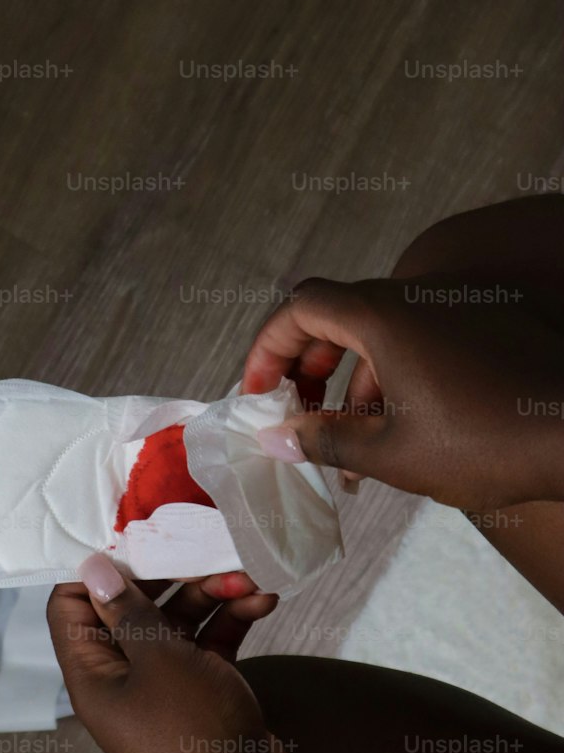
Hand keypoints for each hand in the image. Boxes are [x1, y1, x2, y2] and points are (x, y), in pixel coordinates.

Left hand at [46, 559, 293, 752]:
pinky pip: (211, 642)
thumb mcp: (158, 660)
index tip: (129, 535)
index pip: (70, 607)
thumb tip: (91, 567)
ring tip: (247, 574)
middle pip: (132, 608)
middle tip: (201, 545)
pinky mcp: (206, 689)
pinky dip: (233, 619)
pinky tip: (264, 600)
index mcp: (93, 674)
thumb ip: (128, 611)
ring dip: (211, 593)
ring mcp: (167, 685)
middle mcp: (124, 677)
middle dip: (169, 575)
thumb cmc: (192, 732)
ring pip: (178, 621)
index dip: (93, 570)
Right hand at [242, 273, 563, 510]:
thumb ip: (325, 440)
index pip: (300, 306)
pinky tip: (399, 436)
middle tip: (295, 417)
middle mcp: (420, 298)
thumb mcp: (391, 454)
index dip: (267, 348)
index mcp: (384, 316)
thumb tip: (279, 437)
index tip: (259, 393)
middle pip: (338, 315)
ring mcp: (459, 308)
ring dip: (353, 383)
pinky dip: (398, 378)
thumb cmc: (487, 442)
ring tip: (346, 446)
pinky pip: (425, 342)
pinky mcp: (492, 327)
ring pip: (383, 335)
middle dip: (306, 369)